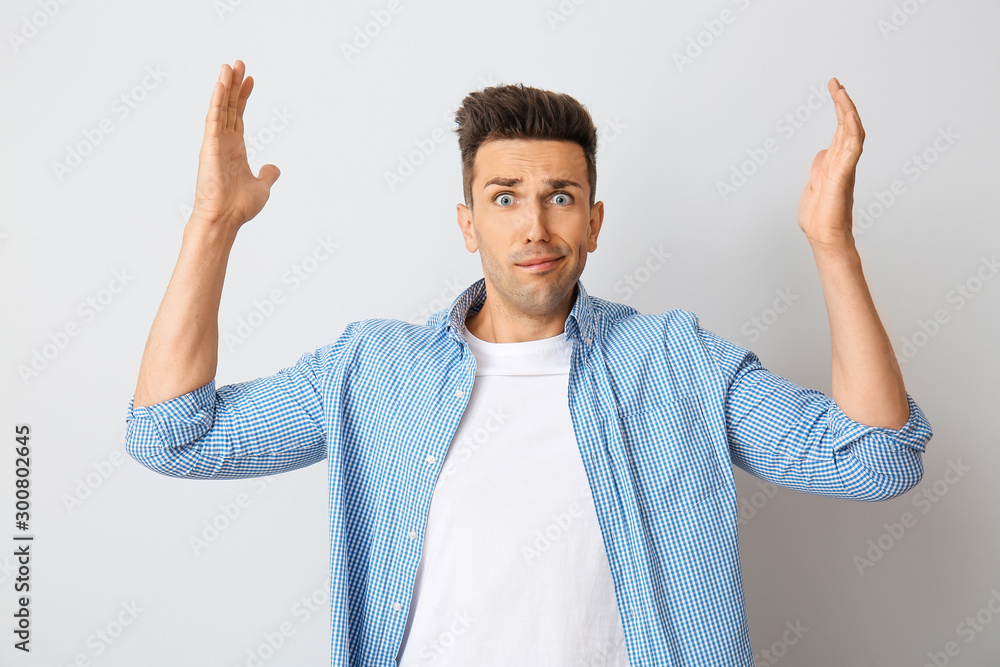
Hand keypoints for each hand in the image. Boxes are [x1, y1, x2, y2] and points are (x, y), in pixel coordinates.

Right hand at [191, 59, 279, 230]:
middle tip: (239, 62)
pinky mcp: (210, 146)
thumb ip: (267, 174)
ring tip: (229, 65)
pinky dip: (218, 101)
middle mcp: (224, 142)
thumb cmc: (239, 207)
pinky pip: (214, 118)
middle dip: (234, 84)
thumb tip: (274, 167)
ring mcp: (215, 143)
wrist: (226, 219)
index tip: (250, 79)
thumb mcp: (262, 186)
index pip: (239, 116)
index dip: (244, 97)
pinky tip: (221, 85)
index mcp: (235, 149)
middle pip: (230, 107)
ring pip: (220, 108)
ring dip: (224, 86)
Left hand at [797, 78, 864, 250]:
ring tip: (840, 92)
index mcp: (836, 162)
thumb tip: (823, 151)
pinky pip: (852, 151)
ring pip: (851, 133)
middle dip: (842, 102)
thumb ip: (820, 166)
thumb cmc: (821, 216)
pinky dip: (852, 133)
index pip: (841, 129)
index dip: (840, 108)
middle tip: (835, 82)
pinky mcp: (842, 177)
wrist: (823, 237)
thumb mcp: (814, 184)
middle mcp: (844, 161)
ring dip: (846, 111)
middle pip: (848, 125)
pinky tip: (849, 118)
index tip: (834, 87)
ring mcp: (844, 168)